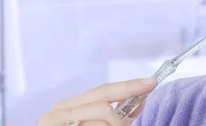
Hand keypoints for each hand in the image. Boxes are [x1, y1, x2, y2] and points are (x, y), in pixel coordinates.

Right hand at [39, 78, 156, 125]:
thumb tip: (141, 100)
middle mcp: (58, 111)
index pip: (103, 90)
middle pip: (103, 103)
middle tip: (126, 125)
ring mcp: (54, 123)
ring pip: (103, 119)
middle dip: (120, 117)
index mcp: (68, 106)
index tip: (151, 83)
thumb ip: (119, 115)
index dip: (129, 87)